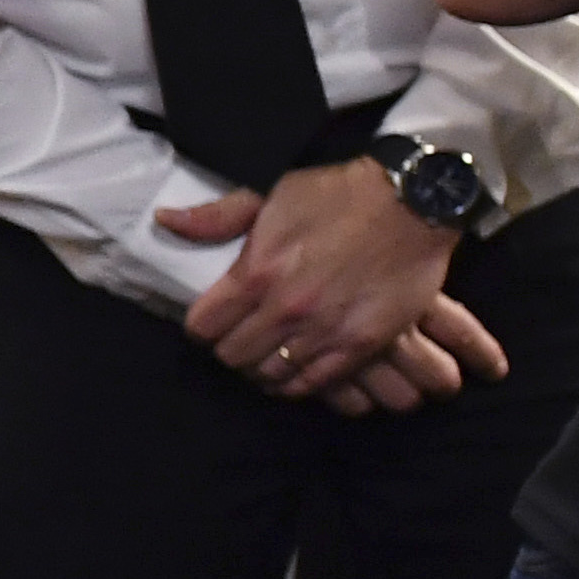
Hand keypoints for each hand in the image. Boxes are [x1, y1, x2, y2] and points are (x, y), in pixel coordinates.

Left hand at [164, 161, 502, 407]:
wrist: (413, 202)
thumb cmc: (338, 194)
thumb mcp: (270, 193)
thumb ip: (218, 217)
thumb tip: (165, 221)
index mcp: (257, 273)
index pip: (203, 327)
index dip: (201, 325)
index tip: (210, 320)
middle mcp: (286, 310)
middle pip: (233, 356)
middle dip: (228, 347)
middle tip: (238, 336)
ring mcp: (324, 332)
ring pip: (270, 375)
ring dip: (261, 367)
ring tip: (266, 352)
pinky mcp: (361, 346)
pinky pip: (313, 384)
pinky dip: (296, 382)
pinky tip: (293, 368)